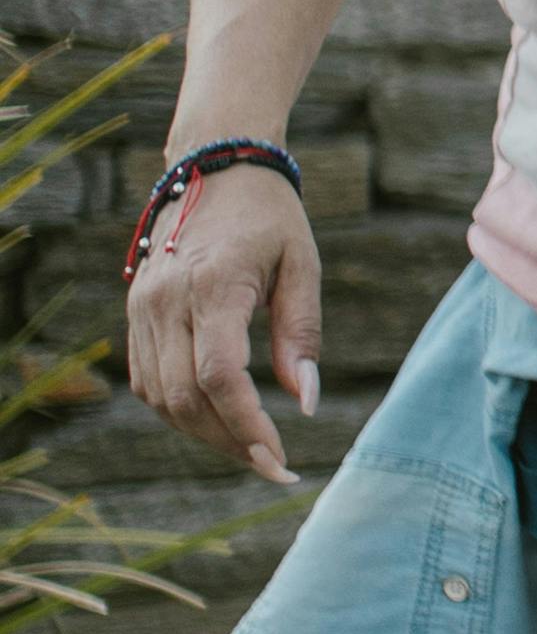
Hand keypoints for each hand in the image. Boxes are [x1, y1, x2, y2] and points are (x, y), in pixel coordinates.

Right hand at [126, 161, 321, 484]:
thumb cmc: (269, 217)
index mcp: (213, 284)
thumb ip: (302, 334)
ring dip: (204, 433)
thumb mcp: (302, 265)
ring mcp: (143, 308)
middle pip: (186, 398)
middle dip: (230, 442)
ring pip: (161, 397)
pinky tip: (217, 418)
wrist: (213, 167)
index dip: (247, 425)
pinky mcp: (135, 314)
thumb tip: (305, 403)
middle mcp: (166, 300)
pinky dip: (180, 410)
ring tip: (251, 447)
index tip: (280, 457)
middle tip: (274, 465)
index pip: (219, 376)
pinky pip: (147, 381)